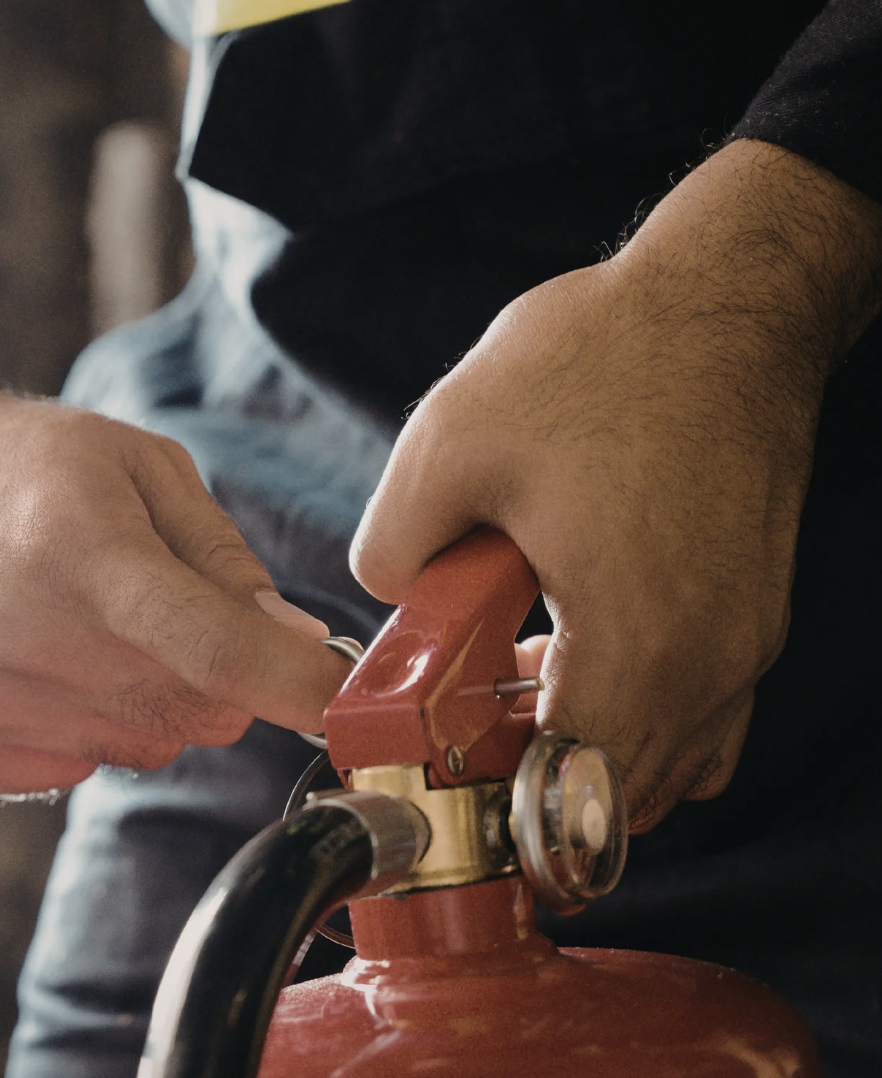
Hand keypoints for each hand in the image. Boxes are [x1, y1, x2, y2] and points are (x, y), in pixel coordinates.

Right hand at [0, 277, 350, 793]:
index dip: (297, 683)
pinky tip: (31, 656)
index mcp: (79, 549)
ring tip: (80, 621)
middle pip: (193, 712)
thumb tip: (296, 644)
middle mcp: (21, 638)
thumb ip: (221, 555)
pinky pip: (70, 767)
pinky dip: (76, 724)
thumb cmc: (14, 462)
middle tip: (166, 609)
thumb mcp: (133, 463)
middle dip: (215, 673)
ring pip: (137, 746)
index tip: (339, 695)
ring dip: (142, 698)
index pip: (221, 652)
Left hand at [351, 140, 881, 829]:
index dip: (504, 814)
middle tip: (473, 733)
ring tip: (520, 685)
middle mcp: (709, 662)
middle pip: (623, 796)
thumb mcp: (448, 444)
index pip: (574, 796)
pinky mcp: (756, 608)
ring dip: (592, 751)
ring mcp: (746, 640)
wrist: (724, 300)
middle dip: (540, 785)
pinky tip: (580, 645)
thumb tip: (390, 597)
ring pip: (671, 762)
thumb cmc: (601, 362)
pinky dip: (640, 712)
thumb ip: (395, 545)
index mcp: (633, 639)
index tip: (456, 793)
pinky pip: (702, 709)